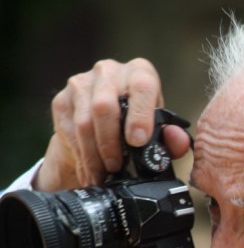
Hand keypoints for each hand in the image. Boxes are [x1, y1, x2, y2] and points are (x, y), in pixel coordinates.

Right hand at [35, 58, 191, 191]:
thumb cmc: (137, 127)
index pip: (141, 86)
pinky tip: (89, 173)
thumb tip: (177, 140)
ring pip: (84, 122)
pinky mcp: (62, 99)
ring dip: (94, 155)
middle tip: (117, 166)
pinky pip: (69, 131)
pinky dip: (81, 157)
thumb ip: (172, 139)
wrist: (102, 127)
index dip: (139, 115)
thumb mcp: (159, 133)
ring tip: (103, 176)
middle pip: (105, 105)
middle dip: (111, 142)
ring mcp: (82, 83)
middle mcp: (109, 71)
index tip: (138, 141)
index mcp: (140, 73)